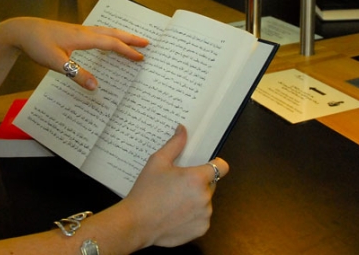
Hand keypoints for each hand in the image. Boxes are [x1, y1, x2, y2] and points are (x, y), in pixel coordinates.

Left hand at [2, 17, 148, 90]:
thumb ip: (76, 74)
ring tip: (133, 39)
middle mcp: (83, 31)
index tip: (141, 57)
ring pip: (105, 30)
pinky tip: (107, 39)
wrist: (21, 31)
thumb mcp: (56, 63)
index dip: (126, 50)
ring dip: (121, 35)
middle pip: (112, 33)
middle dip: (130, 38)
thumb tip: (96, 86)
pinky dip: (109, 35)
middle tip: (147, 42)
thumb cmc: (37, 44)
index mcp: (82, 38)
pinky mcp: (72, 32)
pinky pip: (97, 32)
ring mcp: (78, 30)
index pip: (110, 44)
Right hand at [123, 124, 229, 246]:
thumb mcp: (157, 162)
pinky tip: (176, 215)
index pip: (222, 167)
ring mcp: (205, 215)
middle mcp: (205, 197)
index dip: (216, 164)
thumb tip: (183, 129)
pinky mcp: (201, 229)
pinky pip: (202, 218)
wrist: (136, 224)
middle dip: (199, 182)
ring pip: (206, 201)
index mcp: (197, 178)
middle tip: (179, 185)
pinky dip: (193, 216)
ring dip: (196, 200)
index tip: (206, 165)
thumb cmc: (146, 192)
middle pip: (211, 184)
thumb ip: (175, 144)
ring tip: (174, 201)